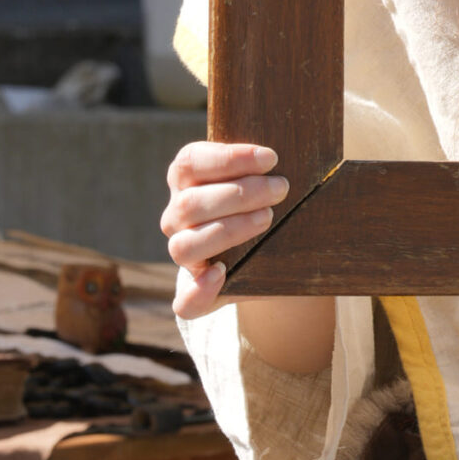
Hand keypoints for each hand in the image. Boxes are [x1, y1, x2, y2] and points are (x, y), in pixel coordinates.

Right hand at [163, 141, 287, 318]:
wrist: (272, 251)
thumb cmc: (267, 199)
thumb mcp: (261, 177)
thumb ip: (261, 165)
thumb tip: (273, 159)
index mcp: (186, 179)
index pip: (191, 162)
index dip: (229, 158)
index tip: (271, 158)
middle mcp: (177, 215)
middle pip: (191, 203)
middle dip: (241, 194)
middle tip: (281, 188)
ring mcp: (182, 252)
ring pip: (184, 246)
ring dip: (228, 231)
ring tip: (267, 219)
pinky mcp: (195, 292)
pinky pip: (185, 301)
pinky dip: (200, 290)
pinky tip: (222, 274)